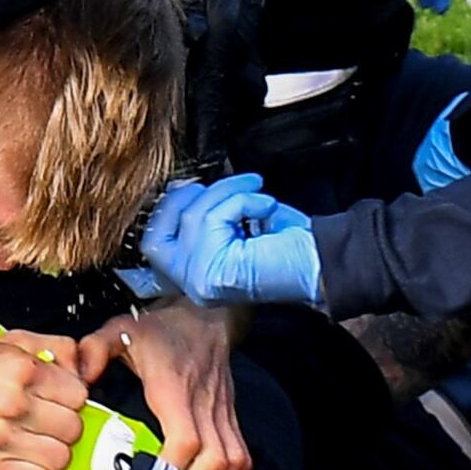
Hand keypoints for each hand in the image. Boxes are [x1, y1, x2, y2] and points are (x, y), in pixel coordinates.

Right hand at [0, 331, 87, 469]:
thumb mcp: (5, 345)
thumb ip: (53, 348)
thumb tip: (86, 363)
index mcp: (17, 368)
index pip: (78, 393)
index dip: (70, 399)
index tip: (57, 401)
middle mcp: (9, 402)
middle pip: (73, 427)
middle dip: (63, 427)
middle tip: (45, 423)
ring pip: (60, 457)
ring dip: (51, 453)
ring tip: (34, 443)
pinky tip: (21, 460)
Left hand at [82, 301, 251, 469]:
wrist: (206, 313)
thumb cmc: (164, 328)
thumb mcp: (121, 329)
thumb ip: (95, 349)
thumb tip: (80, 376)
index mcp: (175, 389)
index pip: (186, 438)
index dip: (172, 468)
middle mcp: (204, 404)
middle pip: (215, 460)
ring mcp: (222, 413)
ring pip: (233, 463)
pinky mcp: (231, 418)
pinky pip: (240, 458)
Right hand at [140, 174, 325, 308]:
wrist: (319, 262)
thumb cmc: (282, 243)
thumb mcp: (233, 221)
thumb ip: (202, 209)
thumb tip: (178, 186)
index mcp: (190, 275)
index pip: (151, 242)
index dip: (165, 209)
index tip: (190, 187)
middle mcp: (188, 283)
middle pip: (160, 227)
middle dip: (190, 196)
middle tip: (228, 187)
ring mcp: (196, 279)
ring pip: (191, 215)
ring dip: (228, 192)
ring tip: (257, 191)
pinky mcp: (210, 270)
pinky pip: (212, 218)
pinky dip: (242, 201)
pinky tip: (265, 207)